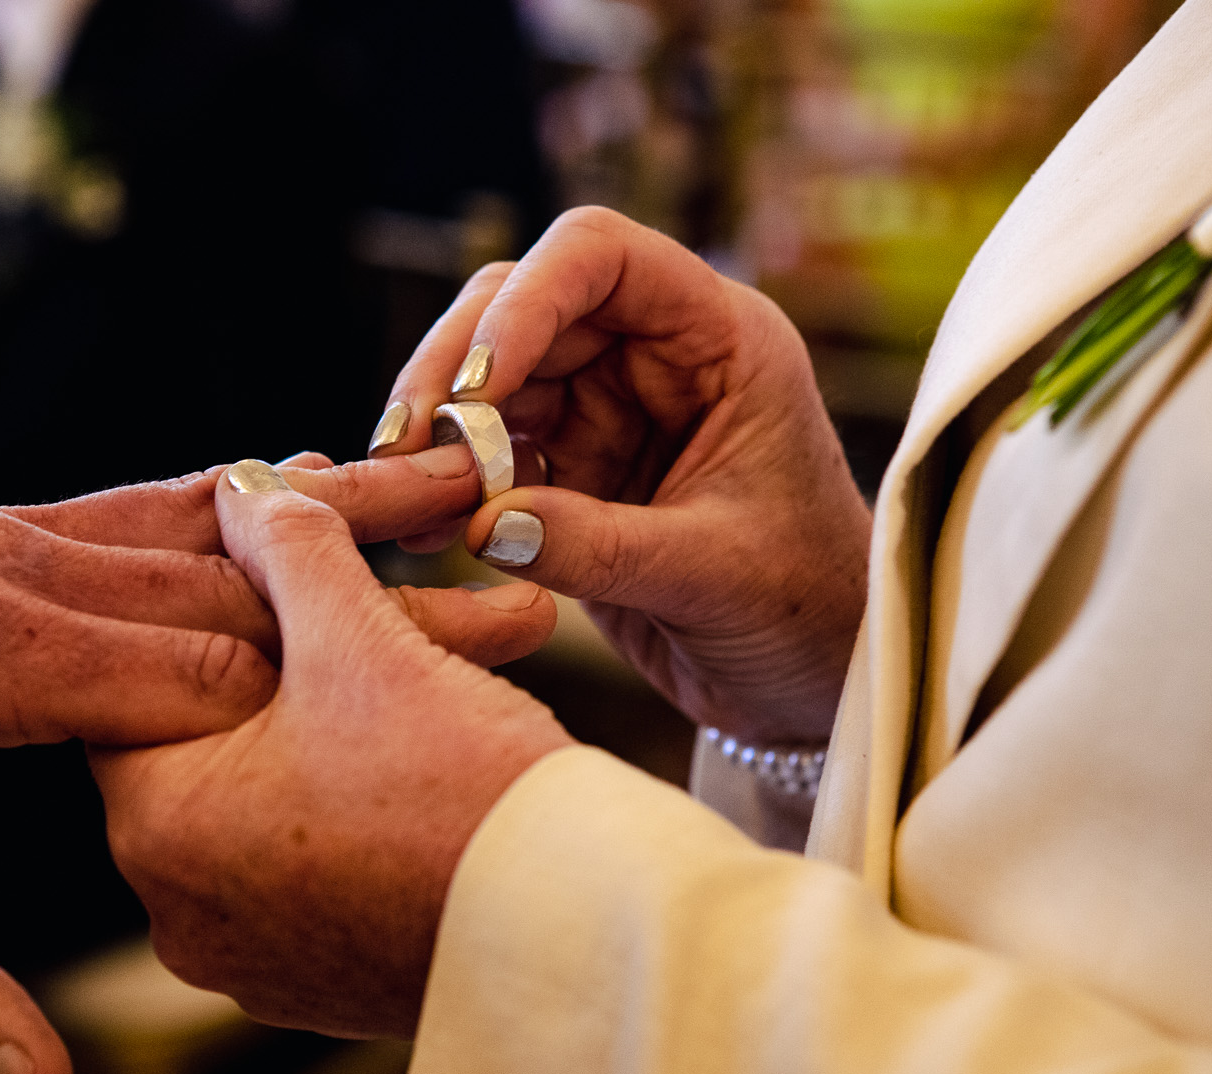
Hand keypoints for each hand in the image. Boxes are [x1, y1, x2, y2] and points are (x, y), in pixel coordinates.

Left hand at [91, 464, 572, 1038]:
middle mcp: (179, 912)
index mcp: (156, 827)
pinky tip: (428, 774)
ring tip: (417, 690)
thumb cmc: (464, 796)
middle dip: (287, 675)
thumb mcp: (366, 641)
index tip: (282, 579)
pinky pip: (321, 874)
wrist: (582, 943)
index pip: (139, 688)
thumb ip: (290, 548)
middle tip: (357, 624)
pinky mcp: (324, 990)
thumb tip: (243, 491)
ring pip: (274, 809)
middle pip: (211, 748)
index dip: (213, 616)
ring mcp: (253, 964)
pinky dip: (363, 818)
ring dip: (334, 742)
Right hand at [368, 207, 871, 742]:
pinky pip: (484, 456)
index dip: (526, 299)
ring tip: (401, 498)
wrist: (810, 679)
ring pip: (486, 384)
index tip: (474, 388)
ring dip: (436, 434)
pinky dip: (446, 485)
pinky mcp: (568, 474)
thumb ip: (599, 547)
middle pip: (518, 308)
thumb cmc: (805, 607)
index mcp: (717, 339)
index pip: (601, 256)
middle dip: (452, 371)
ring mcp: (604, 412)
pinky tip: (421, 529)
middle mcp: (652, 358)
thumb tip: (483, 524)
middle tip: (403, 449)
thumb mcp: (712, 576)